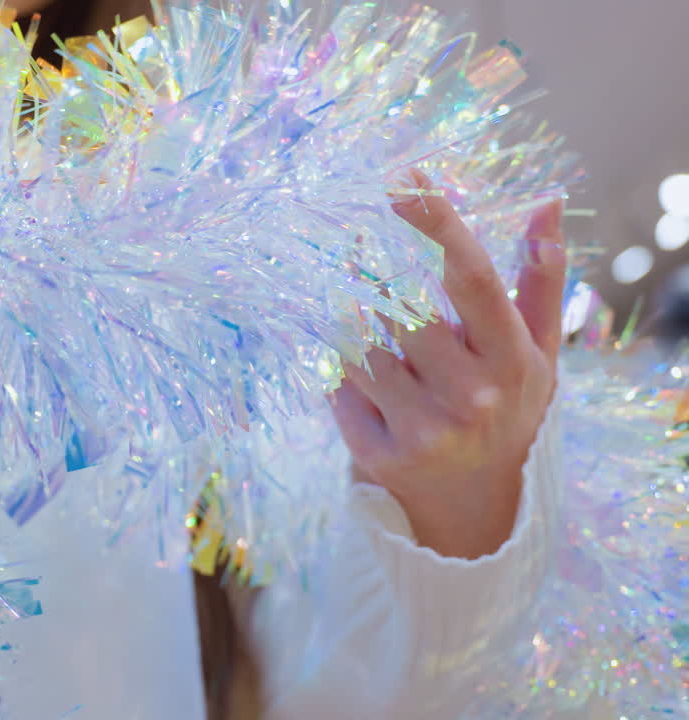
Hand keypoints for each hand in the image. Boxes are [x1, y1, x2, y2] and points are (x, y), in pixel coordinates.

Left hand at [331, 171, 565, 558]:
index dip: (437, 224)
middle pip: (403, 308)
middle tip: (351, 244)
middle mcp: (472, 397)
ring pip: (361, 344)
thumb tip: (546, 202)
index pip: (473, 278)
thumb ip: (541, 278)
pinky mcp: (380, 453)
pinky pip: (338, 385)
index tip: (404, 181)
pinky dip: (337, 365)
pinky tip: (349, 360)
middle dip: (373, 272)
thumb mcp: (537, 349)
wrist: (475, 502)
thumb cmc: (506, 404)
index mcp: (513, 361)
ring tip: (351, 302)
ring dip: (349, 316)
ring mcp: (424, 430)